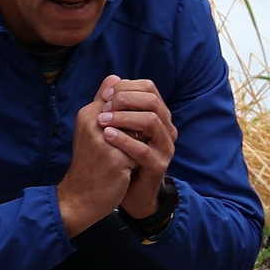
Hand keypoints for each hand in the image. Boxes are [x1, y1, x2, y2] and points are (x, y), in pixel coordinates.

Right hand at [57, 93, 135, 235]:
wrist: (80, 197)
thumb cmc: (89, 162)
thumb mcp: (90, 128)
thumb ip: (102, 102)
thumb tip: (115, 77)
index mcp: (88, 113)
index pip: (122, 98)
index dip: (131, 113)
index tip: (127, 129)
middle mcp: (95, 123)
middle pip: (133, 113)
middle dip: (138, 127)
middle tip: (130, 144)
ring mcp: (106, 141)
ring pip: (140, 131)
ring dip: (139, 143)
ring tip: (126, 157)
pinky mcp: (117, 160)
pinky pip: (141, 151)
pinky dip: (139, 159)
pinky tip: (128, 170)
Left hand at [97, 74, 174, 218]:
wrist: (127, 192)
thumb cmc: (121, 157)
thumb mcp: (116, 126)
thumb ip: (114, 104)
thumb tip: (111, 78)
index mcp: (159, 115)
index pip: (149, 89)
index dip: (126, 87)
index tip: (104, 94)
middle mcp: (166, 128)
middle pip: (152, 101)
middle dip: (125, 99)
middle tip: (103, 104)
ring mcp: (165, 147)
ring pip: (151, 121)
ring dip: (124, 117)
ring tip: (103, 121)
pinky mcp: (159, 165)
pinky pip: (144, 149)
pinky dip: (124, 140)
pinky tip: (107, 136)